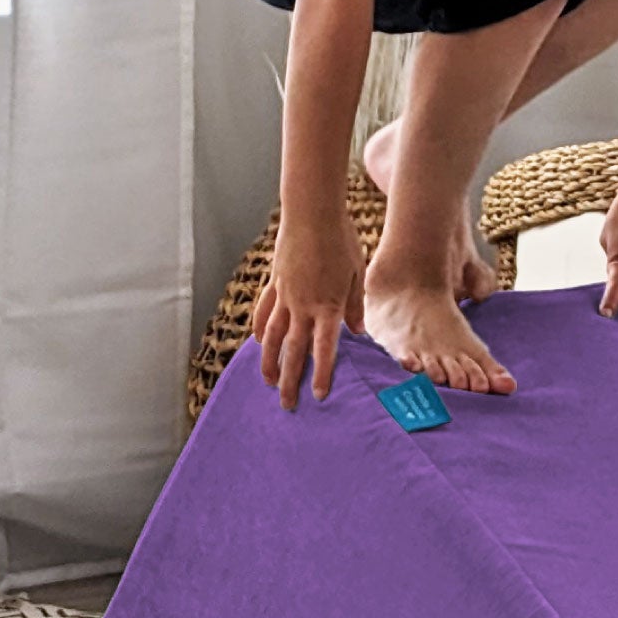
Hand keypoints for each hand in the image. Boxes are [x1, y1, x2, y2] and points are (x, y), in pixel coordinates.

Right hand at [254, 210, 366, 408]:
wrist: (312, 213)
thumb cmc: (341, 241)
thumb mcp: (357, 274)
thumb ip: (356, 306)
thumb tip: (358, 333)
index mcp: (328, 306)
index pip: (324, 348)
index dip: (321, 374)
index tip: (318, 396)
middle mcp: (303, 305)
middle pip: (295, 350)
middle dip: (291, 380)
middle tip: (287, 404)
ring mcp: (285, 295)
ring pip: (273, 336)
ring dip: (270, 361)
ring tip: (268, 382)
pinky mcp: (275, 283)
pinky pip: (265, 312)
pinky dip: (261, 329)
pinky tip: (259, 343)